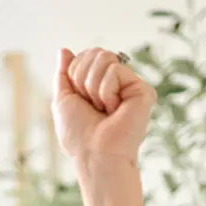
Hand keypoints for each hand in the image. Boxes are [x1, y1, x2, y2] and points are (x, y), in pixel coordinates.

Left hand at [52, 46, 155, 161]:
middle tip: (92, 105)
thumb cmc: (79, 135)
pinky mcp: (143, 90)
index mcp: (101, 83)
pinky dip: (106, 91)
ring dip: (93, 87)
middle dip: (83, 79)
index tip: (81, 100)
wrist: (94, 153)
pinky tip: (114, 109)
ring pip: (104, 57)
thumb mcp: (63, 101)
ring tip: (103, 108)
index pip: (86, 55)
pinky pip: (115, 70)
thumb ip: (64, 74)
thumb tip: (64, 51)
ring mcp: (131, 85)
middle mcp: (119, 82)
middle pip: (95, 52)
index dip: (75, 74)